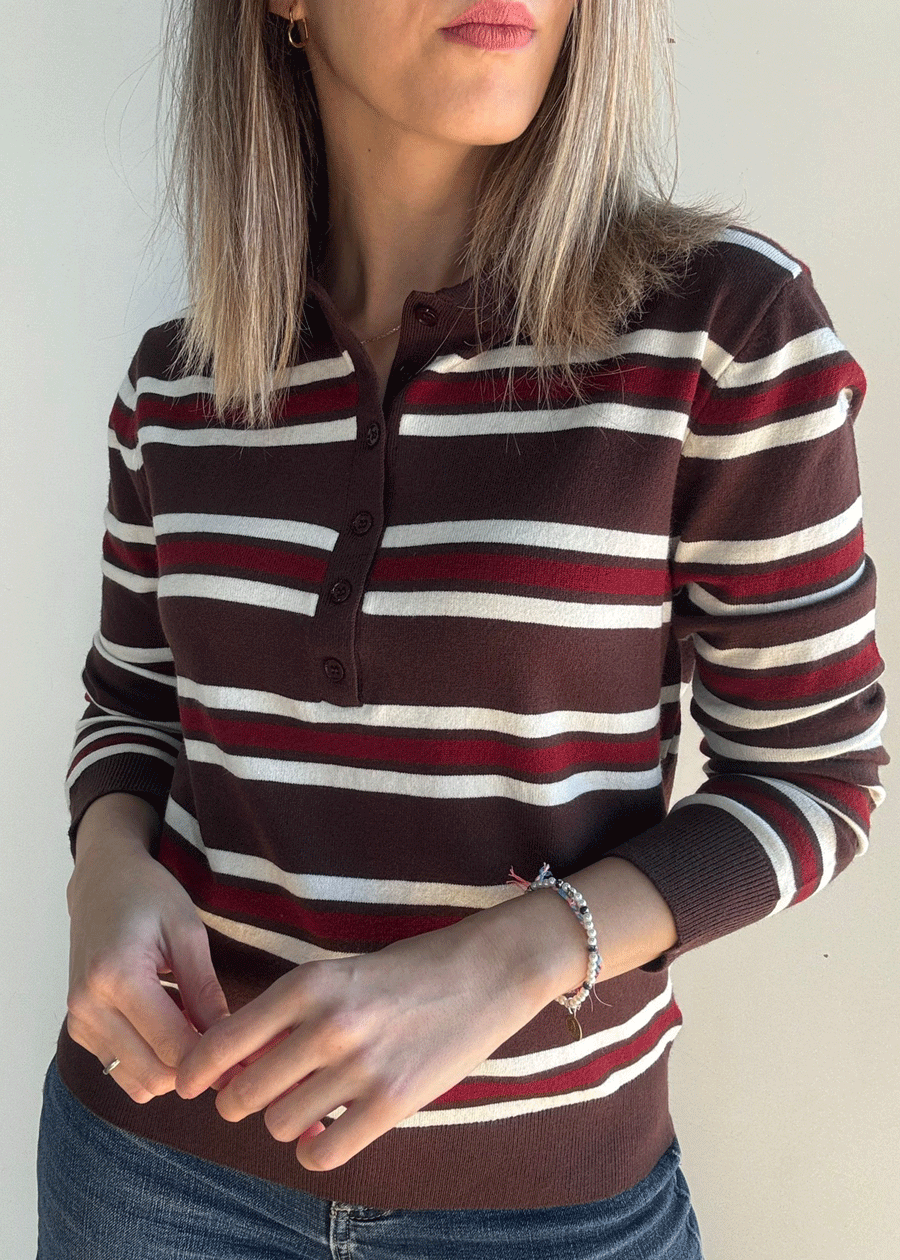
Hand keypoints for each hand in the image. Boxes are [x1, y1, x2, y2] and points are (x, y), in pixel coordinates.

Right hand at [65, 838, 231, 1102]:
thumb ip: (206, 991)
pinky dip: (151, 1063)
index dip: (215, 1058)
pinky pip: (122, 1071)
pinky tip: (168, 1028)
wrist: (101, 882)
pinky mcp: (77, 1030)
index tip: (246, 1053)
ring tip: (195, 1030)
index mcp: (118, 976)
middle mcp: (89, 1006)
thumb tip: (231, 1044)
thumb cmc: (149, 896)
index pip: (173, 1047)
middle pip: (154, 1075)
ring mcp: (78, 1022)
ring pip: (138, 1083)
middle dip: (195, 1068)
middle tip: (227, 1045)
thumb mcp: (188, 932)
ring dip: (173, 1069)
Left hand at [174, 910, 547, 1170]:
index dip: (196, 1071)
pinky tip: (329, 1130)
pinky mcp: (392, 1102)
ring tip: (310, 1105)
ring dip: (285, 1122)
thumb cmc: (407, 970)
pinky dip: (315, 1149)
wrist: (485, 972)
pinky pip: (322, 1152)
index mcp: (307, 984)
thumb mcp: (340, 974)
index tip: (191, 1085)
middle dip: (242, 1101)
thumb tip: (238, 1068)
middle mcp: (326, 1025)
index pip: (223, 1043)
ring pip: (278, 1125)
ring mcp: (359, 1067)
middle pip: (243, 1094)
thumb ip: (290, 1015)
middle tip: (263, 1096)